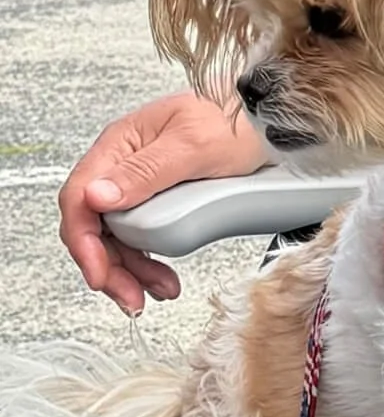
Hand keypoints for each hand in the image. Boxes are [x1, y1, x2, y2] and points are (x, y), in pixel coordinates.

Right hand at [58, 91, 265, 314]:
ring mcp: (140, 184)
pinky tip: (162, 277)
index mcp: (120, 144)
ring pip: (118, 237)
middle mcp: (124, 165)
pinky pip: (142, 236)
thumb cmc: (234, 119)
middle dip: (110, 266)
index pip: (80, 198)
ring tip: (159, 290)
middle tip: (132, 297)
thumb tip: (95, 196)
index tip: (100, 274)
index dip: (83, 242)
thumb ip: (144, 171)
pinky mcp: (160, 199)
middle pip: (95, 225)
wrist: (269, 119)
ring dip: (131, 270)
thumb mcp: (193, 146)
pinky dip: (147, 262)